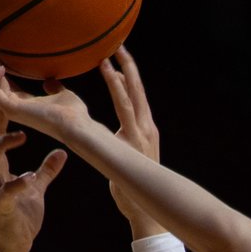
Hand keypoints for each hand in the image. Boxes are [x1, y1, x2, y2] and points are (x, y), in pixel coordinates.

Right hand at [0, 34, 90, 144]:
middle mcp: (12, 103)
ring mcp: (10, 107)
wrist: (76, 125)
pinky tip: (1, 65)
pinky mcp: (10, 109)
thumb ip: (53, 87)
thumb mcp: (61, 94)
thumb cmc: (73, 113)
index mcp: (22, 100)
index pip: (2, 78)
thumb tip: (49, 79)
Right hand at [0, 100, 66, 251]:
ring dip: (1, 147)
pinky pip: (4, 193)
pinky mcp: (0, 207)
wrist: (15, 243)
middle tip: (2, 100)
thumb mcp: (35, 187)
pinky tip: (28, 176)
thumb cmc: (22, 213)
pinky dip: (16, 184)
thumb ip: (46, 169)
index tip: (6, 93)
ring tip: (20, 136)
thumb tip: (61, 153)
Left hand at [99, 45, 164, 236]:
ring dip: (121, 73)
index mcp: (144, 130)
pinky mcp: (135, 138)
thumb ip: (119, 142)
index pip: (136, 98)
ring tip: (110, 55)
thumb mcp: (127, 159)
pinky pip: (125, 108)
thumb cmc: (131, 187)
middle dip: (129, 66)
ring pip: (132, 95)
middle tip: (117, 44)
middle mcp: (146, 127)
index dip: (128, 77)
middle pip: (138, 90)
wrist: (144, 207)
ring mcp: (141, 132)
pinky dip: (119, 88)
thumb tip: (104, 133)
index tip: (118, 59)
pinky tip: (111, 74)